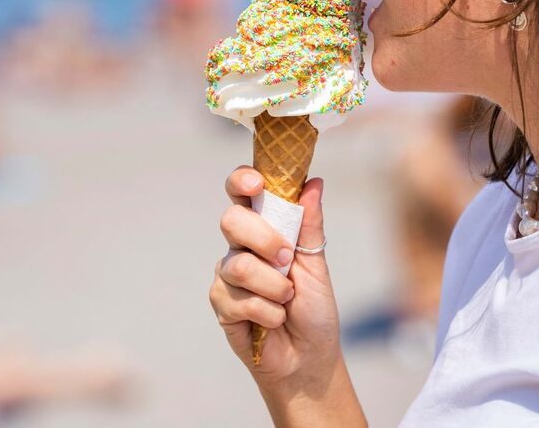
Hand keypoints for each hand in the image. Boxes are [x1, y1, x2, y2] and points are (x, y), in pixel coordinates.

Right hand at [209, 166, 342, 385]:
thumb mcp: (317, 265)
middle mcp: (242, 246)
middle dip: (263, 238)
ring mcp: (228, 274)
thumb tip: (314, 182)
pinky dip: (267, 311)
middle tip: (286, 259)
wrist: (309, 358)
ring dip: (273, 286)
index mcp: (265, 227)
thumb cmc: (314, 309)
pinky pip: (237, 298)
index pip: (242, 193)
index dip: (242, 181)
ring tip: (288, 300)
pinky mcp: (222, 303)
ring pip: (238, 265)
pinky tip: (274, 320)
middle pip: (231, 220)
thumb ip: (310, 225)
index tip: (256, 184)